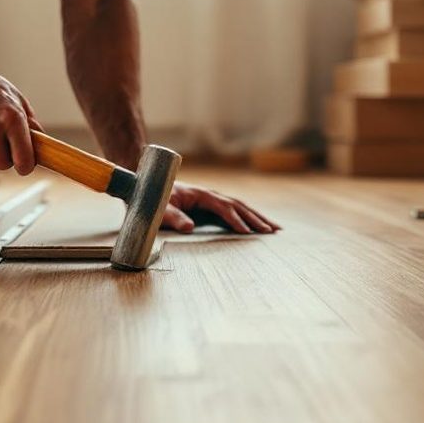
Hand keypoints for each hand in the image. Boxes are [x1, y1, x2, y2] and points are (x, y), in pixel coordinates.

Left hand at [162, 181, 279, 233]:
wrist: (149, 189)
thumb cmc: (154, 201)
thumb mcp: (159, 210)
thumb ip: (173, 217)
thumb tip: (189, 228)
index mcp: (200, 194)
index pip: (224, 207)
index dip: (236, 220)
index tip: (246, 232)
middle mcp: (210, 195)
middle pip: (238, 205)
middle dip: (256, 218)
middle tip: (272, 231)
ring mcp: (212, 200)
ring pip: (239, 207)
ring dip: (257, 217)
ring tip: (275, 229)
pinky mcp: (210, 207)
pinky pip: (233, 212)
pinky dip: (247, 219)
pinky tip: (257, 227)